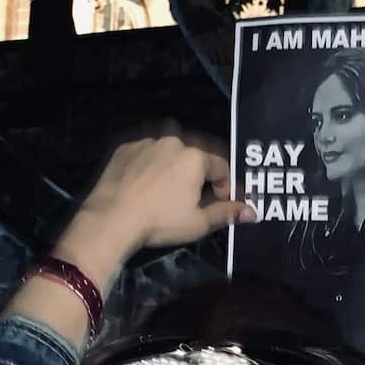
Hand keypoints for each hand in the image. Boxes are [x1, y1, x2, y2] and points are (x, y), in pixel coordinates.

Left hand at [83, 131, 251, 256]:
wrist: (112, 217)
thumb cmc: (160, 221)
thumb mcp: (198, 222)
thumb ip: (227, 213)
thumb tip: (253, 212)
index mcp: (196, 157)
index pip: (221, 166)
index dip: (225, 185)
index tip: (219, 201)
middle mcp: (174, 142)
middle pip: (195, 157)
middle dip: (198, 175)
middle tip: (191, 197)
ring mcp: (147, 142)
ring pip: (169, 153)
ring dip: (173, 167)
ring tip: (166, 190)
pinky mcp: (126, 148)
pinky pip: (146, 154)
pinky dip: (150, 165)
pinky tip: (144, 185)